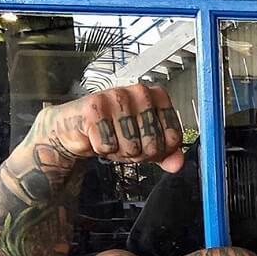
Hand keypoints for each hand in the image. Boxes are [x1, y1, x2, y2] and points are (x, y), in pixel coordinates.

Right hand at [34, 84, 184, 171]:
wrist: (79, 127)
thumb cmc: (115, 130)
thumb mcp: (146, 142)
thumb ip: (167, 153)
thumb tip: (177, 164)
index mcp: (157, 96)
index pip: (173, 138)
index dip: (159, 150)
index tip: (146, 142)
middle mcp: (139, 92)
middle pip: (152, 145)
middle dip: (138, 153)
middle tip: (125, 141)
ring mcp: (116, 97)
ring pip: (131, 147)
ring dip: (120, 152)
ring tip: (112, 137)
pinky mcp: (94, 107)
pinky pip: (108, 146)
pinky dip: (102, 149)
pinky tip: (97, 136)